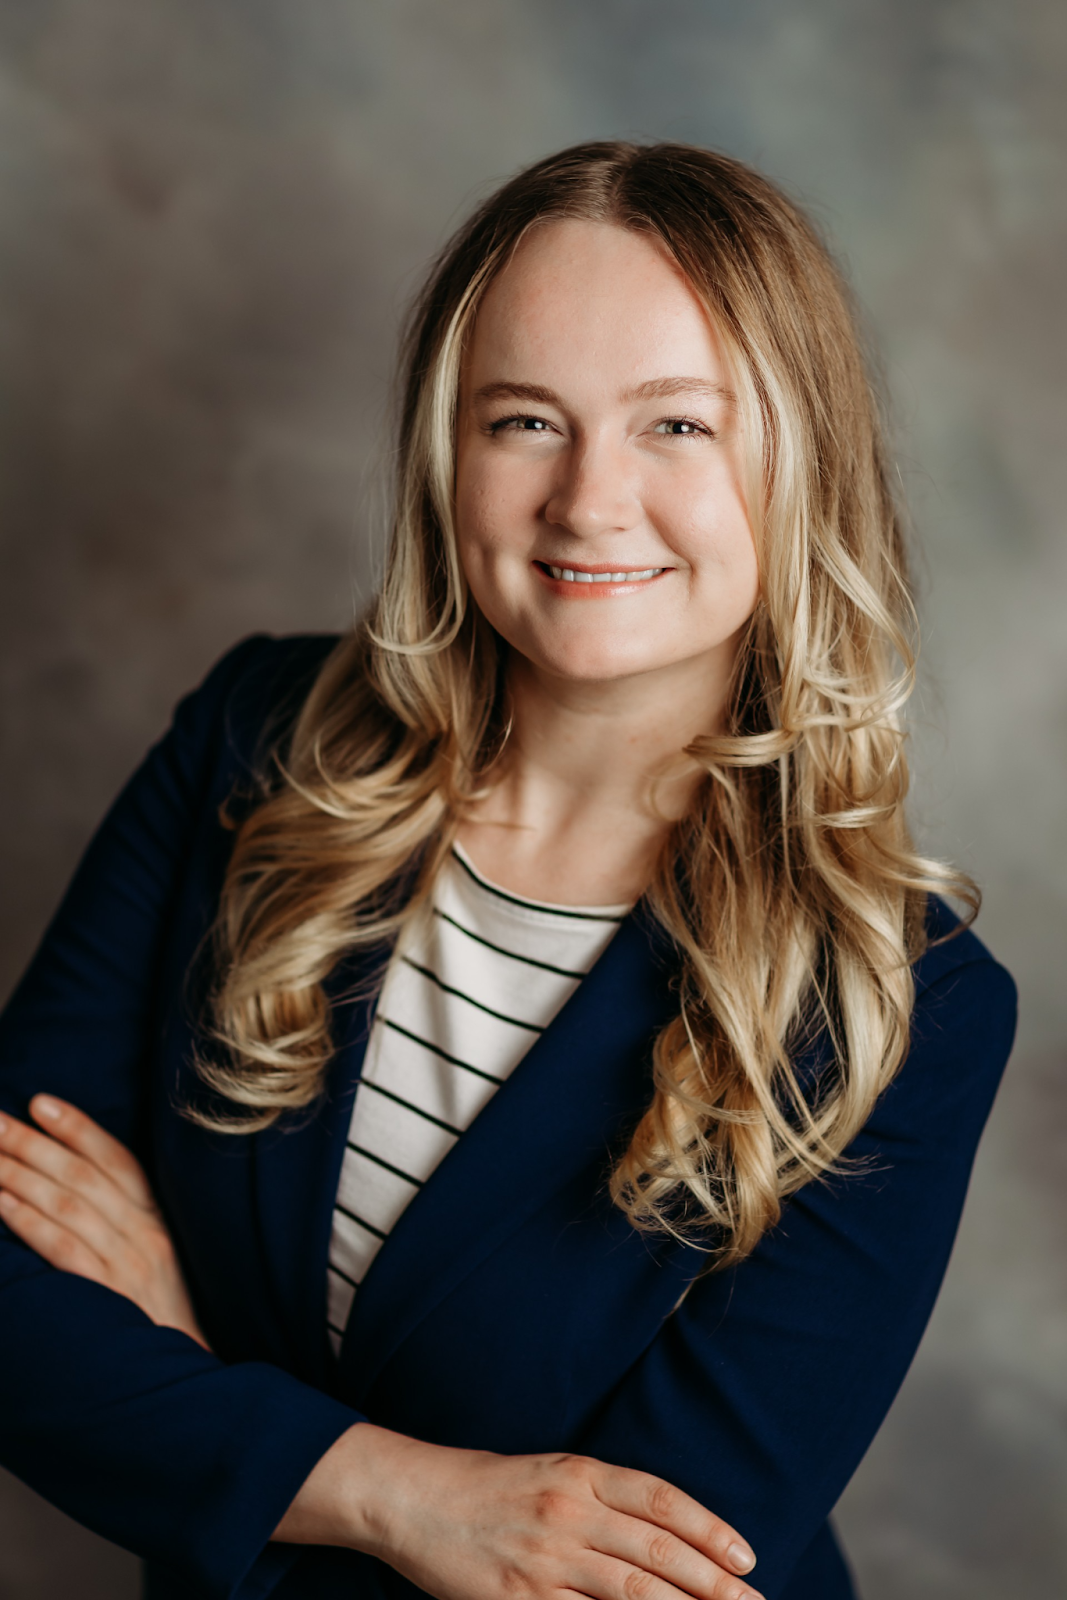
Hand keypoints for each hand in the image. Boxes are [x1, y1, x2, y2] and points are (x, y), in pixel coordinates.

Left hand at [0, 1095, 209, 1348]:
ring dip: (19, 1174)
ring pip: (66, 1204)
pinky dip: (27, 1220)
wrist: (189, 1378)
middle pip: (81, 1175)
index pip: (117, 1160)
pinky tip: (0, 1202)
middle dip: (31, 1143)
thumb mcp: (158, 1261)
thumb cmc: (161, 1319)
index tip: (39, 1102)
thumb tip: (70, 1186)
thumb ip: (126, 1223)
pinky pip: (62, 1247)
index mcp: (158, 1220)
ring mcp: (127, 1264)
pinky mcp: (108, 1295)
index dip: (77, 1128)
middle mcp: (145, 1234)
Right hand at [277, 1423, 762, 1599]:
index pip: (661, 1499)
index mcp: (580, 1472)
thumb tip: (664, 1535)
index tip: (746, 1556)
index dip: (708, 1528)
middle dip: (715, 1583)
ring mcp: (546, 1560)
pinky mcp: (520, 1599)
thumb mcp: (550, 1472)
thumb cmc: (485, 1485)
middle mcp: (569, 1511)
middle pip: (657, 1552)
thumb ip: (603, 1498)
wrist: (412, 1496)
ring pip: (632, 1592)